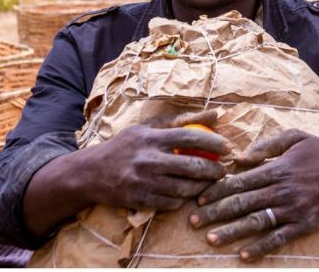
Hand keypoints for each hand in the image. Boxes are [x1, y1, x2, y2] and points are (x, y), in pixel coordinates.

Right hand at [85, 109, 231, 211]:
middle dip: (213, 170)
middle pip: (191, 166)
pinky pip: (170, 204)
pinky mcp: (139, 200)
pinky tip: (185, 194)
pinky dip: (181, 200)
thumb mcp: (146, 129)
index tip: (227, 147)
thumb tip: (214, 115)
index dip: (213, 142)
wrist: (90, 172)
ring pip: (184, 189)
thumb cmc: (124, 147)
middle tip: (222, 170)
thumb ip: (179, 123)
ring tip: (206, 183)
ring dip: (200, 187)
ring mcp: (143, 182)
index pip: (189, 137)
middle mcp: (148, 160)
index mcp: (150, 138)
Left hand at [189, 129, 318, 262]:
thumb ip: (267, 145)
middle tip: (194, 221)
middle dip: (215, 213)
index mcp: (276, 168)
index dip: (217, 190)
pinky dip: (262, 247)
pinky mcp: (305, 225)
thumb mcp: (295, 137)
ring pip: (256, 222)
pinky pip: (280, 238)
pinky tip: (244, 255)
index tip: (199, 198)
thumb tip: (240, 156)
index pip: (239, 181)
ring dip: (232, 232)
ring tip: (211, 240)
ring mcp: (293, 209)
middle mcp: (282, 190)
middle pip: (242, 203)